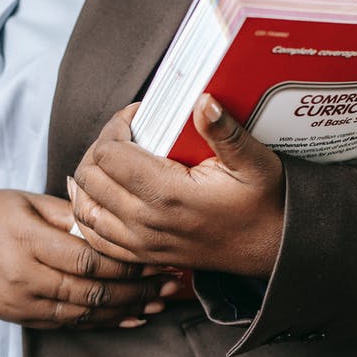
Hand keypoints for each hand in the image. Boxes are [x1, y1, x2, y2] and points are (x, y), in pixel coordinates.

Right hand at [0, 188, 179, 328]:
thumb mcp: (26, 202)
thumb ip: (70, 214)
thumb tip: (114, 220)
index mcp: (26, 240)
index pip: (88, 258)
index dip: (127, 263)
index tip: (157, 256)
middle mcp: (23, 276)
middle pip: (91, 291)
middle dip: (136, 290)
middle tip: (170, 285)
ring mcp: (20, 302)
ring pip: (84, 313)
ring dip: (126, 311)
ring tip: (159, 303)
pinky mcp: (19, 318)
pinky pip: (68, 324)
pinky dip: (102, 323)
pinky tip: (130, 319)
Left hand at [69, 94, 284, 277]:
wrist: (271, 249)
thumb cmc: (264, 203)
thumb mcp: (254, 161)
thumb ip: (224, 131)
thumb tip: (203, 100)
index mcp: (168, 194)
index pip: (108, 154)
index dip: (116, 126)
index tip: (137, 116)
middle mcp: (146, 222)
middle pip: (89, 177)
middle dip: (99, 147)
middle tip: (124, 134)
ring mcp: (140, 243)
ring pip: (85, 207)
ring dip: (90, 179)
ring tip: (111, 159)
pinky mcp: (141, 256)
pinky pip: (94, 236)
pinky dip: (90, 211)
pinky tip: (100, 194)